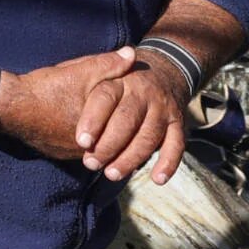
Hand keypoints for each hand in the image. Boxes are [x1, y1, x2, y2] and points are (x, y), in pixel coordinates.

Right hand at [0, 49, 136, 160]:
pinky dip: (79, 139)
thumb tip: (131, 54)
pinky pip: (74, 149)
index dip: (132, 124)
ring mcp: (67, 154)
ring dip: (98, 138)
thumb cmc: (47, 88)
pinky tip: (78, 126)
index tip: (140, 119)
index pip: (123, 132)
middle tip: (127, 124)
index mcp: (97, 132)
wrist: (9, 105)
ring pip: (92, 148)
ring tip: (105, 124)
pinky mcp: (54, 153)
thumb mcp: (80, 71)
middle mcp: (84, 149)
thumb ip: (108, 64)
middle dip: (117, 132)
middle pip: (109, 142)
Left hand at [77, 52, 194, 184]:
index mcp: (121, 80)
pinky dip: (169, 162)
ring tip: (112, 174)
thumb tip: (71, 78)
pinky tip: (157, 179)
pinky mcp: (177, 122)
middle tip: (91, 164)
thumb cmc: (122, 78)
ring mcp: (163, 108)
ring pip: (149, 135)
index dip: (93, 120)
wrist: (165, 69)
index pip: (105, 98)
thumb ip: (87, 77)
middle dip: (109, 145)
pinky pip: (176, 144)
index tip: (81, 141)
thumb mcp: (103, 70)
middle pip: (127, 119)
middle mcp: (144, 93)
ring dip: (131, 158)